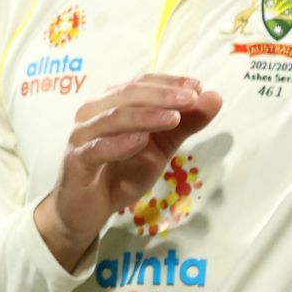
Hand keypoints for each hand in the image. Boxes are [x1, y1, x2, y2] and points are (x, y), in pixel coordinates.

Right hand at [36, 75, 221, 271]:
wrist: (87, 209)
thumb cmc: (121, 172)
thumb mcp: (160, 148)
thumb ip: (184, 124)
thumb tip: (215, 97)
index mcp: (112, 103)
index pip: (141, 83)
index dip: (169, 82)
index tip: (198, 87)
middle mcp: (93, 112)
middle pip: (127, 94)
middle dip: (162, 95)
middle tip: (191, 99)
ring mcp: (82, 136)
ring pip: (113, 117)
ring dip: (145, 115)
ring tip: (174, 118)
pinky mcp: (76, 161)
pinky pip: (97, 149)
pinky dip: (119, 143)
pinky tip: (141, 140)